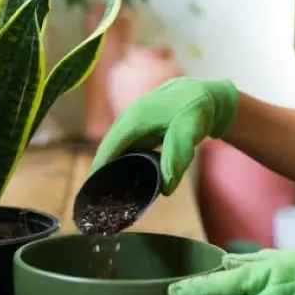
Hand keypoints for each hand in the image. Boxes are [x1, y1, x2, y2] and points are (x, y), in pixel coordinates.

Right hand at [91, 77, 238, 194]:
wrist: (204, 93)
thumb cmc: (196, 110)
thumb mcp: (189, 132)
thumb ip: (176, 157)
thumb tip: (165, 188)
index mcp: (135, 118)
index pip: (109, 146)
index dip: (99, 169)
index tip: (91, 191)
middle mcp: (128, 118)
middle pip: (108, 149)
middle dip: (102, 173)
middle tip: (100, 201)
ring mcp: (131, 121)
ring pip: (116, 148)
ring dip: (112, 168)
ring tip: (110, 195)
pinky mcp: (137, 127)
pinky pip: (125, 146)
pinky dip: (123, 162)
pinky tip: (127, 179)